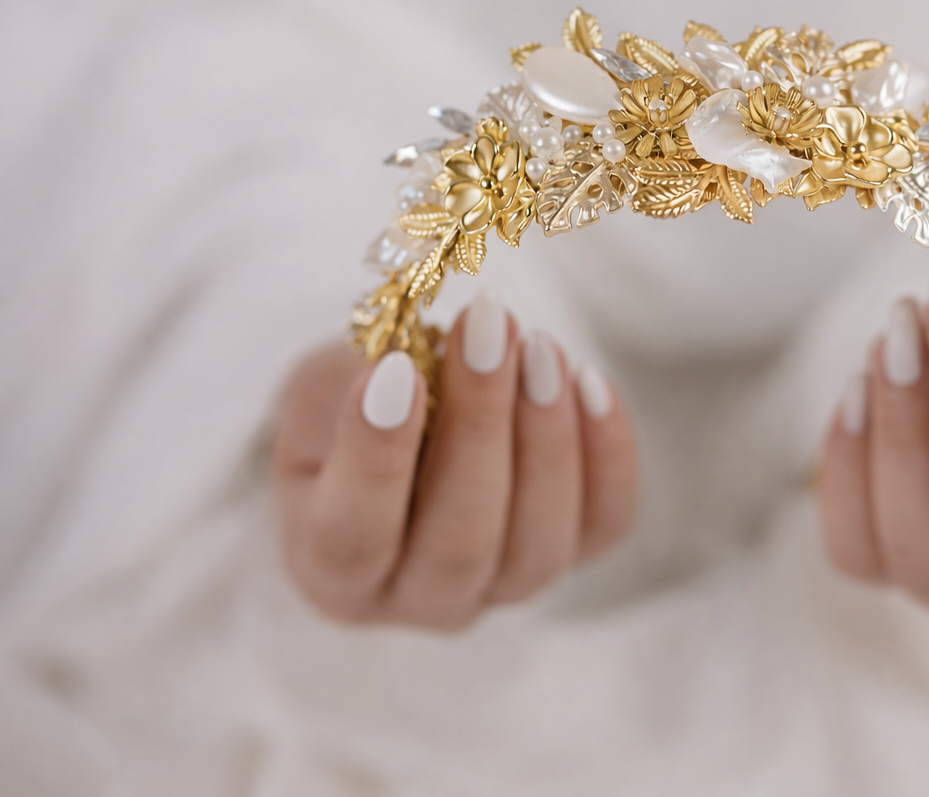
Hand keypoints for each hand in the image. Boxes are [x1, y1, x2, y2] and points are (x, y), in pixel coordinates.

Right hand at [271, 291, 636, 629]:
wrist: (412, 423)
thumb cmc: (350, 410)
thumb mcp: (321, 390)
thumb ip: (347, 386)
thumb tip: (413, 360)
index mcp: (330, 572)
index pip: (351, 538)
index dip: (374, 458)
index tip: (394, 368)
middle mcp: (420, 600)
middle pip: (458, 546)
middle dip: (478, 426)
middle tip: (487, 330)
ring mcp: (502, 588)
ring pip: (538, 543)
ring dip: (545, 436)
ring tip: (538, 347)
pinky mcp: (571, 556)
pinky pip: (604, 522)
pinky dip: (607, 455)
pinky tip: (589, 382)